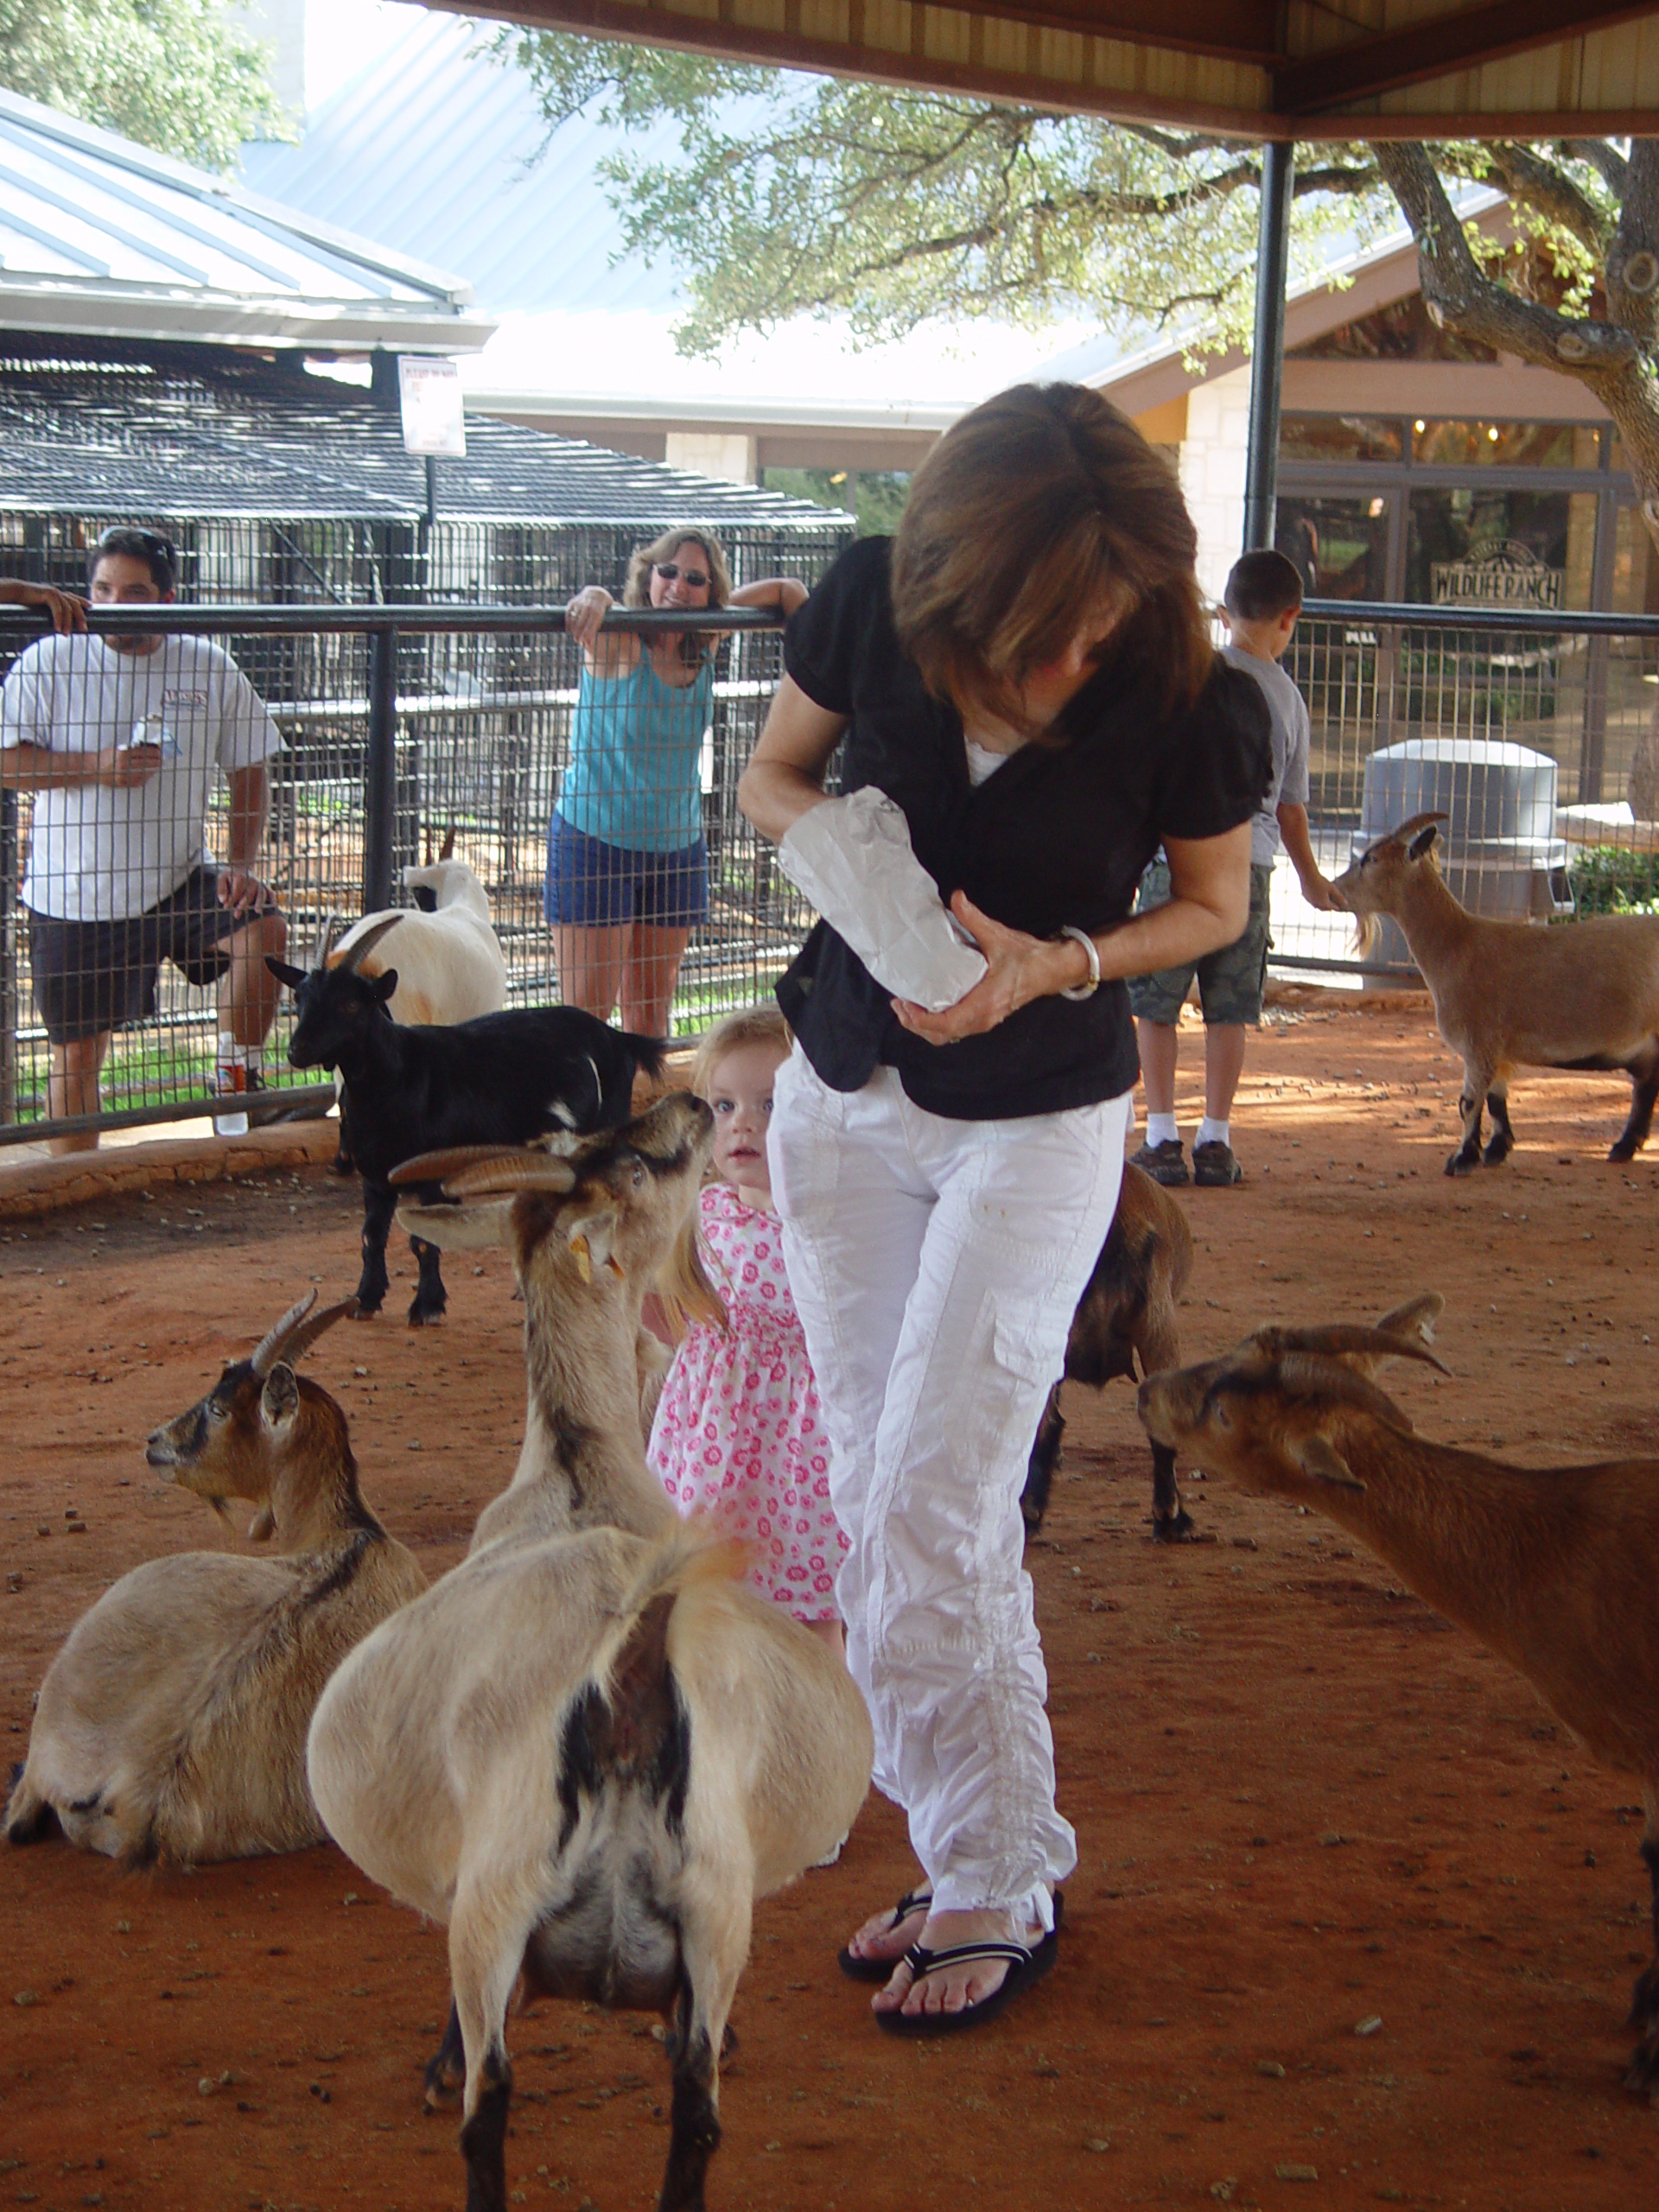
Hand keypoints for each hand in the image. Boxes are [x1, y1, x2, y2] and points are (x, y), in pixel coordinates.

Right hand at [19, 583, 87, 634]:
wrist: (15, 593)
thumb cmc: (26, 603)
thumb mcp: (40, 610)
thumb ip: (47, 618)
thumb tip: (50, 632)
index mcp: (57, 594)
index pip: (73, 597)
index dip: (82, 601)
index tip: (90, 606)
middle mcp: (58, 592)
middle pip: (75, 605)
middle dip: (80, 618)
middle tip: (84, 630)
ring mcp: (54, 592)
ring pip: (67, 609)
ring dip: (68, 623)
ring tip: (66, 635)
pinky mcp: (48, 594)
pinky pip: (57, 609)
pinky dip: (59, 619)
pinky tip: (57, 629)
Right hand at [98, 741, 163, 788]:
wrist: (94, 768)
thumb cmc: (106, 757)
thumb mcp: (118, 749)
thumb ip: (132, 749)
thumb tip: (149, 748)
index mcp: (123, 753)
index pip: (144, 752)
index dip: (154, 751)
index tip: (159, 751)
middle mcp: (124, 764)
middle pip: (147, 762)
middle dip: (156, 760)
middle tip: (160, 759)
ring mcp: (125, 775)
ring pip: (146, 772)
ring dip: (153, 769)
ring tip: (156, 766)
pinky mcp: (125, 783)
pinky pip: (141, 781)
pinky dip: (146, 777)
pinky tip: (149, 773)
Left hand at [218, 867, 269, 918]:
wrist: (242, 866)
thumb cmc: (230, 874)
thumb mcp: (222, 877)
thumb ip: (221, 888)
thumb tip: (223, 900)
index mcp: (240, 878)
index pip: (236, 891)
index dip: (231, 900)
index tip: (226, 907)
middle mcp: (252, 880)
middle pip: (248, 894)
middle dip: (242, 905)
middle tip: (236, 916)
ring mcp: (259, 883)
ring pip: (261, 893)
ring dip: (259, 902)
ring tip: (257, 911)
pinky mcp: (265, 886)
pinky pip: (270, 892)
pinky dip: (273, 898)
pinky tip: (273, 906)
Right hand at [563, 586, 612, 651]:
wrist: (596, 593)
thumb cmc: (600, 610)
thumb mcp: (602, 618)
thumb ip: (595, 630)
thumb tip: (589, 644)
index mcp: (597, 611)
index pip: (590, 625)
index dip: (587, 635)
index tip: (585, 643)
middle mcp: (588, 607)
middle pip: (581, 623)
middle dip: (578, 633)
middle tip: (577, 640)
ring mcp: (580, 603)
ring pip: (574, 618)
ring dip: (573, 629)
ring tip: (574, 636)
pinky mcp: (573, 602)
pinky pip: (568, 613)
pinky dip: (568, 622)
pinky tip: (568, 630)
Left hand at [889, 890, 1058, 1044]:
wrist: (1052, 970)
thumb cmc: (1029, 957)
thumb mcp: (999, 936)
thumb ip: (974, 918)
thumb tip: (956, 898)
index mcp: (984, 1003)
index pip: (946, 1024)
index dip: (921, 1019)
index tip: (904, 1005)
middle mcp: (983, 1018)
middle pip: (941, 1035)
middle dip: (916, 1023)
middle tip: (898, 1004)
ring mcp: (984, 1020)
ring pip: (948, 1035)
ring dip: (925, 1026)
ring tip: (907, 1007)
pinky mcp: (985, 1017)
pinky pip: (956, 1029)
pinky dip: (937, 1023)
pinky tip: (927, 1007)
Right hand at [1299, 872, 1343, 912]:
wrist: (1308, 876)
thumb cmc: (1321, 882)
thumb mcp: (1332, 888)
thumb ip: (1339, 897)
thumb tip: (1346, 903)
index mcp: (1324, 903)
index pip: (1332, 907)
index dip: (1336, 907)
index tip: (1339, 908)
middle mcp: (1316, 904)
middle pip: (1324, 908)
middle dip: (1328, 908)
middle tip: (1331, 907)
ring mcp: (1310, 901)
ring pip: (1316, 906)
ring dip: (1321, 906)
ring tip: (1324, 904)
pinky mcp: (1305, 897)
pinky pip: (1311, 901)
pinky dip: (1315, 901)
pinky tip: (1316, 898)